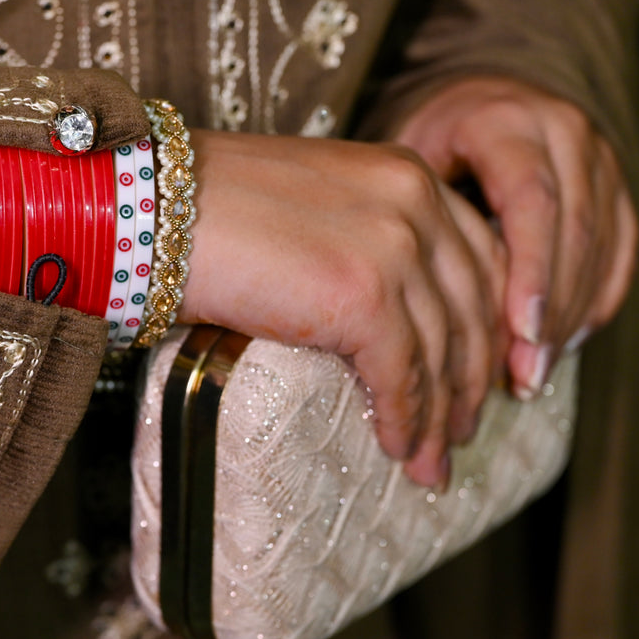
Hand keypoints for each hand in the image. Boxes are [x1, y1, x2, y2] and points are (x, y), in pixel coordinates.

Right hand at [181, 129, 506, 487]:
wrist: (152, 208)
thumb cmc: (208, 209)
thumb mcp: (313, 203)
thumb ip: (363, 238)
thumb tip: (385, 312)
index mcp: (407, 174)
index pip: (479, 259)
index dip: (486, 326)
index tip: (477, 374)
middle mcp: (415, 203)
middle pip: (473, 310)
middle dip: (471, 382)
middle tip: (461, 434)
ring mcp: (394, 248)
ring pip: (441, 351)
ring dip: (438, 419)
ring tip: (431, 464)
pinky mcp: (362, 297)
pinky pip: (400, 375)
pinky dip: (403, 421)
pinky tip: (397, 449)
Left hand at [391, 76, 637, 398]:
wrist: (475, 99)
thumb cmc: (422, 144)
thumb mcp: (403, 162)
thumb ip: (409, 215)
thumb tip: (394, 306)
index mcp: (505, 120)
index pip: (530, 201)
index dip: (530, 271)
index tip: (521, 331)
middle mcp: (561, 131)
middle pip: (572, 230)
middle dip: (551, 310)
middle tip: (523, 374)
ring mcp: (598, 156)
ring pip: (601, 246)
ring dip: (570, 317)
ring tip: (531, 373)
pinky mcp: (617, 185)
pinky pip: (620, 250)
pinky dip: (595, 301)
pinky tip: (560, 343)